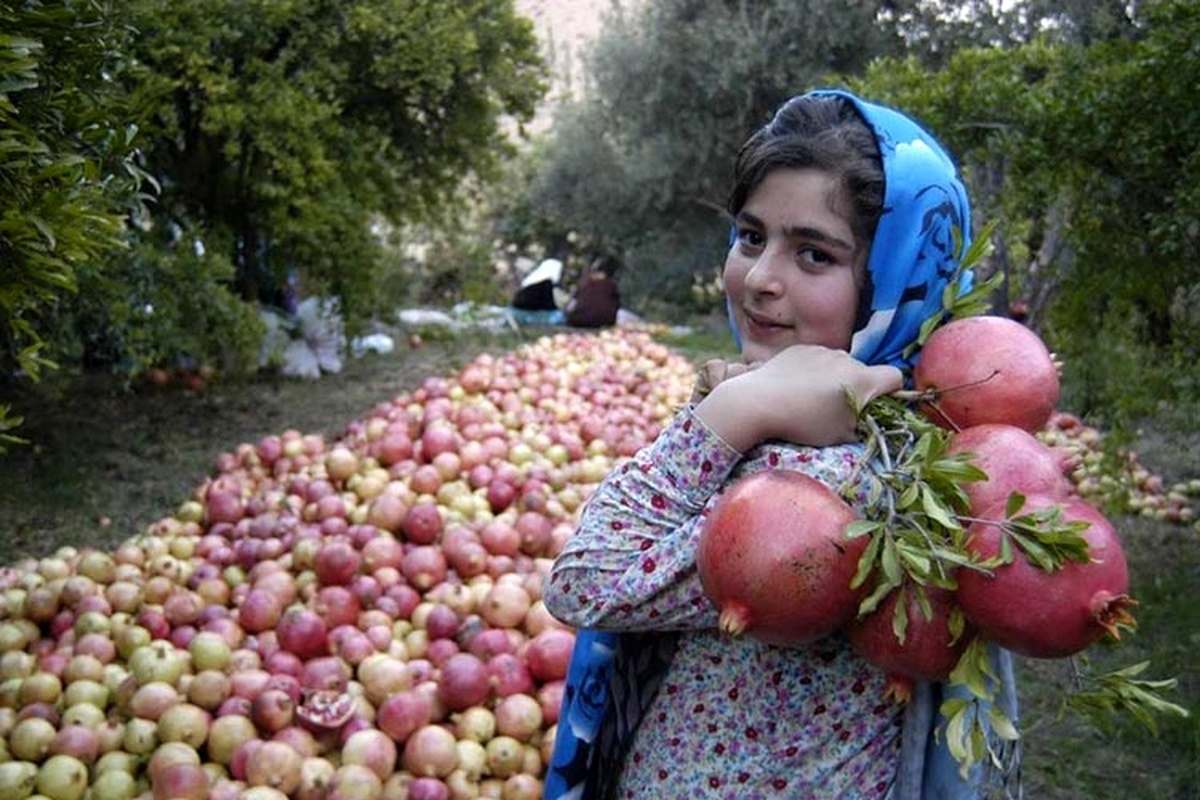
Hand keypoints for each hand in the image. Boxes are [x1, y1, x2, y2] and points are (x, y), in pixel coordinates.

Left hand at [695, 345, 901, 449]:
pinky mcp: (801, 348)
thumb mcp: (841, 435)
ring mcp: (822, 350)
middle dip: (858, 387)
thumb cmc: (804, 422)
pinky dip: (813, 370)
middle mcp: (846, 358)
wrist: (759, 401)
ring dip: (834, 378)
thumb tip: (866, 420)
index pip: (895, 376)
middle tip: (837, 409)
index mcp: (862, 380)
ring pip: (839, 364)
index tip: (879, 405)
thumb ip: (862, 424)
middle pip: (863, 371)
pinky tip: (795, 387)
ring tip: (810, 398)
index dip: (892, 391)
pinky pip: (817, 359)